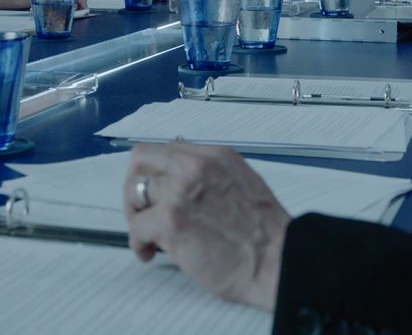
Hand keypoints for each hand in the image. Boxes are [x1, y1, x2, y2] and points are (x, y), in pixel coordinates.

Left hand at [124, 142, 289, 311]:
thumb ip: (210, 175)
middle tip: (142, 211)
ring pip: (134, 191)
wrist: (277, 260)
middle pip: (140, 160)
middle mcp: (194, 166)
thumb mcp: (242, 182)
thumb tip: (180, 179)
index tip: (154, 192)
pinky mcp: (170, 221)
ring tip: (149, 235)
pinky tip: (150, 252)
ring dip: (136, 215)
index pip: (164, 149)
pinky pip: (136, 226)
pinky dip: (138, 242)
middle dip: (136, 186)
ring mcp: (180, 191)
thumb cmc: (265, 233)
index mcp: (213, 156)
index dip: (154, 172)